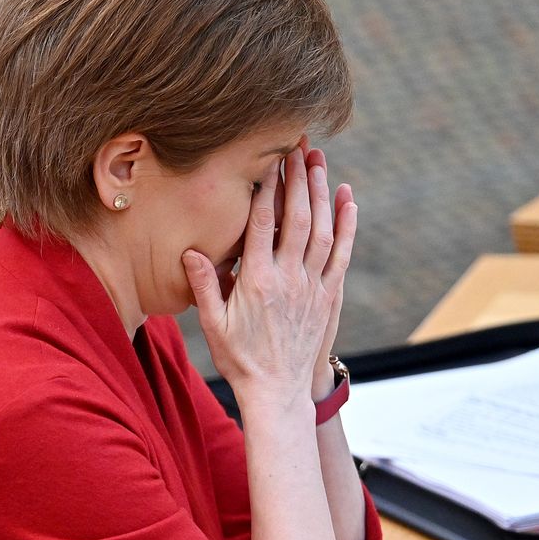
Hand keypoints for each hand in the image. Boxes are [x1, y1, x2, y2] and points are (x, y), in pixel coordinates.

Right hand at [182, 146, 357, 405]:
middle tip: (298, 144)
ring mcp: (313, 287)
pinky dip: (348, 224)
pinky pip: (342, 254)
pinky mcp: (330, 297)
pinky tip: (348, 198)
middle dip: (298, 177)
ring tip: (319, 160)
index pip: (263, 223)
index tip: (268, 159)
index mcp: (257, 282)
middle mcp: (289, 280)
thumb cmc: (240, 360)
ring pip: (323, 230)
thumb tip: (191, 250)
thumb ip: (205, 285)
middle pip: (297, 218)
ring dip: (322, 192)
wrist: (277, 395)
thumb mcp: (213, 325)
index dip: (267, 187)